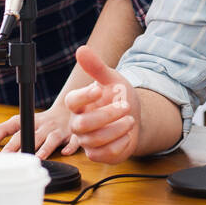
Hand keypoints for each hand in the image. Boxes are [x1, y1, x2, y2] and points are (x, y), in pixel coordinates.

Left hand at [0, 98, 79, 158]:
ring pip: (52, 139)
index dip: (10, 142)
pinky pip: (73, 141)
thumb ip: (3, 129)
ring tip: (38, 158)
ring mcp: (58, 130)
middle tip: (16, 160)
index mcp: (30, 121)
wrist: (67, 110)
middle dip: (24, 147)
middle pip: (33, 136)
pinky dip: (70, 146)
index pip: (18, 129)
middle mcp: (44, 126)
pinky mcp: (72, 135)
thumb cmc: (41, 121)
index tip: (3, 155)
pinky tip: (65, 152)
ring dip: (45, 149)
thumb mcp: (21, 120)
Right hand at [65, 46, 141, 163]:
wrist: (133, 117)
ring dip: (118, 129)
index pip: (72, 101)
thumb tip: (82, 50)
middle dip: (107, 115)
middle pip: (83, 124)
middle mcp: (78, 123)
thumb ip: (96, 67)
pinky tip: (128, 134)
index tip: (99, 89)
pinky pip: (106, 153)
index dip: (84, 96)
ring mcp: (87, 140)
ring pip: (95, 140)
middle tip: (125, 107)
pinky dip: (121, 143)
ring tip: (131, 120)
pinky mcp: (98, 154)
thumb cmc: (118, 98)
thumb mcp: (111, 79)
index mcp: (79, 104)